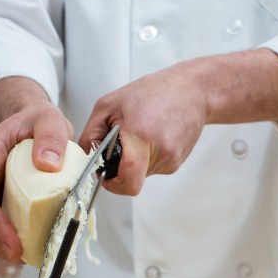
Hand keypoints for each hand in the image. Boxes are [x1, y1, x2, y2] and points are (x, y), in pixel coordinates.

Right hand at [0, 101, 72, 261]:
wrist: (32, 121)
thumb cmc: (38, 121)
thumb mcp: (49, 119)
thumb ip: (51, 137)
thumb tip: (47, 165)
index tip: (14, 245)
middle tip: (24, 258)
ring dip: (3, 246)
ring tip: (31, 256)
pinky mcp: (0, 202)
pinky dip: (13, 240)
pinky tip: (33, 246)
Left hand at [79, 64, 207, 194]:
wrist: (193, 91)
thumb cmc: (154, 92)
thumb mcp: (110, 104)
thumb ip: (92, 133)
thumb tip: (85, 157)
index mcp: (141, 136)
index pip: (129, 181)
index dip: (114, 185)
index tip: (106, 176)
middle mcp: (160, 152)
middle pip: (132, 178)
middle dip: (121, 167)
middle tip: (122, 143)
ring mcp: (172, 160)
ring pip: (142, 174)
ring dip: (136, 160)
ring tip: (141, 133)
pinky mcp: (178, 162)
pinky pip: (154, 167)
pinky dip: (147, 156)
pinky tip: (153, 136)